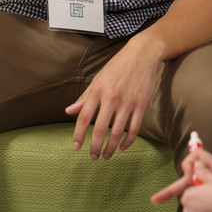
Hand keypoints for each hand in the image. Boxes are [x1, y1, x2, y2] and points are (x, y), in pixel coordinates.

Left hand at [65, 40, 158, 159]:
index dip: (78, 134)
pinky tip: (122, 147)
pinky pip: (134, 128)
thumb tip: (68, 111)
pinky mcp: (141, 105)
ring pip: (117, 132)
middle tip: (93, 157)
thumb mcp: (97, 79)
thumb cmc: (117, 67)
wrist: (142, 54)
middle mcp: (111, 98)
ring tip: (107, 155)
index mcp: (97, 91)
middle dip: (95, 146)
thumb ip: (84, 97)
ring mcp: (127, 102)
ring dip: (111, 147)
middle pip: (100, 128)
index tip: (76, 147)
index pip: (84, 117)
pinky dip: (128, 141)